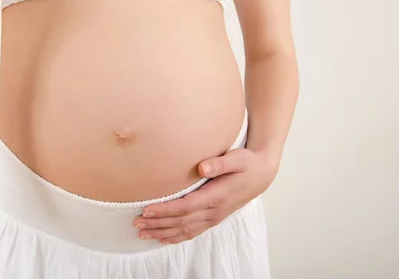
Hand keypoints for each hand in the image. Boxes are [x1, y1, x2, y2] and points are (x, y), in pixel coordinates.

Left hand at [133, 148, 279, 244]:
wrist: (262, 175)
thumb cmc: (247, 164)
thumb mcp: (238, 158)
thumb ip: (220, 163)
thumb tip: (202, 167)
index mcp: (217, 196)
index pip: (186, 207)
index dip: (165, 211)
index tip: (147, 210)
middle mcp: (214, 211)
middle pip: (181, 222)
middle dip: (157, 224)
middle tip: (136, 224)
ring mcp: (214, 217)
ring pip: (184, 230)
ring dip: (162, 233)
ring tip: (142, 234)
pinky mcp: (213, 219)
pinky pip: (192, 232)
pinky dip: (176, 237)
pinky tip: (162, 239)